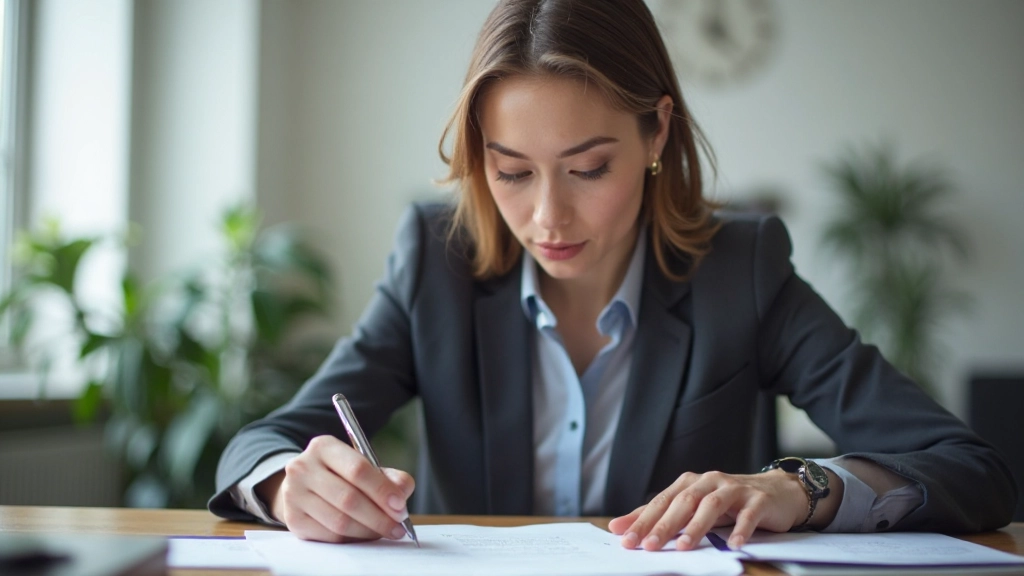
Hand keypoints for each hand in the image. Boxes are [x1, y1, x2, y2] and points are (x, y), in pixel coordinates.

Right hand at [255, 435, 414, 542]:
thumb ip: (389, 476)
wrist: (304, 486)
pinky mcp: (293, 520)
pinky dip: (353, 539)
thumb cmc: (340, 475)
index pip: (357, 469)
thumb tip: (402, 492)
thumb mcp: (364, 466)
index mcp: (324, 447)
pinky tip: (364, 534)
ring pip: (339, 521)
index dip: (382, 490)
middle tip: (397, 526)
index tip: (400, 506)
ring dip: (368, 530)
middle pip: (348, 498)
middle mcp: (303, 468)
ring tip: (385, 531)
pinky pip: (329, 536)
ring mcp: (293, 494)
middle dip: (379, 516)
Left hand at [608, 469, 837, 550]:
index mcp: (690, 484)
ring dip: (697, 526)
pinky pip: (748, 514)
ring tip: (685, 546)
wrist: (777, 491)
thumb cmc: (728, 503)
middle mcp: (709, 481)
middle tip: (650, 546)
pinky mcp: (759, 500)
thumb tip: (618, 527)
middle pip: (683, 501)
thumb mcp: (692, 508)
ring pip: (712, 505)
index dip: (643, 520)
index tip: (627, 540)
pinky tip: (734, 545)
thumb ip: (657, 517)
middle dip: (665, 525)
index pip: (662, 502)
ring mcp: (735, 489)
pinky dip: (741, 529)